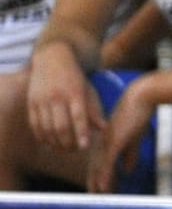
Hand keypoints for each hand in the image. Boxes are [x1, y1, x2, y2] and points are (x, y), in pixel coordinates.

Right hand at [26, 43, 105, 157]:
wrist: (53, 58)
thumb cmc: (75, 78)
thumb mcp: (88, 90)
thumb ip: (94, 110)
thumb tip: (103, 128)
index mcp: (75, 93)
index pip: (79, 117)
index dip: (81, 133)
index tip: (84, 146)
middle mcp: (57, 96)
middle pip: (61, 126)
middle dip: (67, 142)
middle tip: (74, 151)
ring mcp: (42, 99)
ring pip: (46, 127)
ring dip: (54, 142)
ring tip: (62, 149)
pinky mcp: (31, 102)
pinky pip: (34, 123)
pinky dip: (41, 136)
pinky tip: (48, 142)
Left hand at [87, 78, 157, 193]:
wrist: (141, 97)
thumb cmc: (139, 113)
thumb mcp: (134, 137)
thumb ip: (130, 154)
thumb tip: (127, 170)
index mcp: (106, 139)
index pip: (98, 161)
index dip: (97, 175)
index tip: (96, 188)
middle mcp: (102, 141)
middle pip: (95, 165)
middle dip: (94, 181)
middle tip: (93, 195)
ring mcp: (107, 141)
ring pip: (99, 166)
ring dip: (98, 181)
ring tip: (97, 194)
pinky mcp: (115, 141)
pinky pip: (107, 162)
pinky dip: (105, 175)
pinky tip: (104, 185)